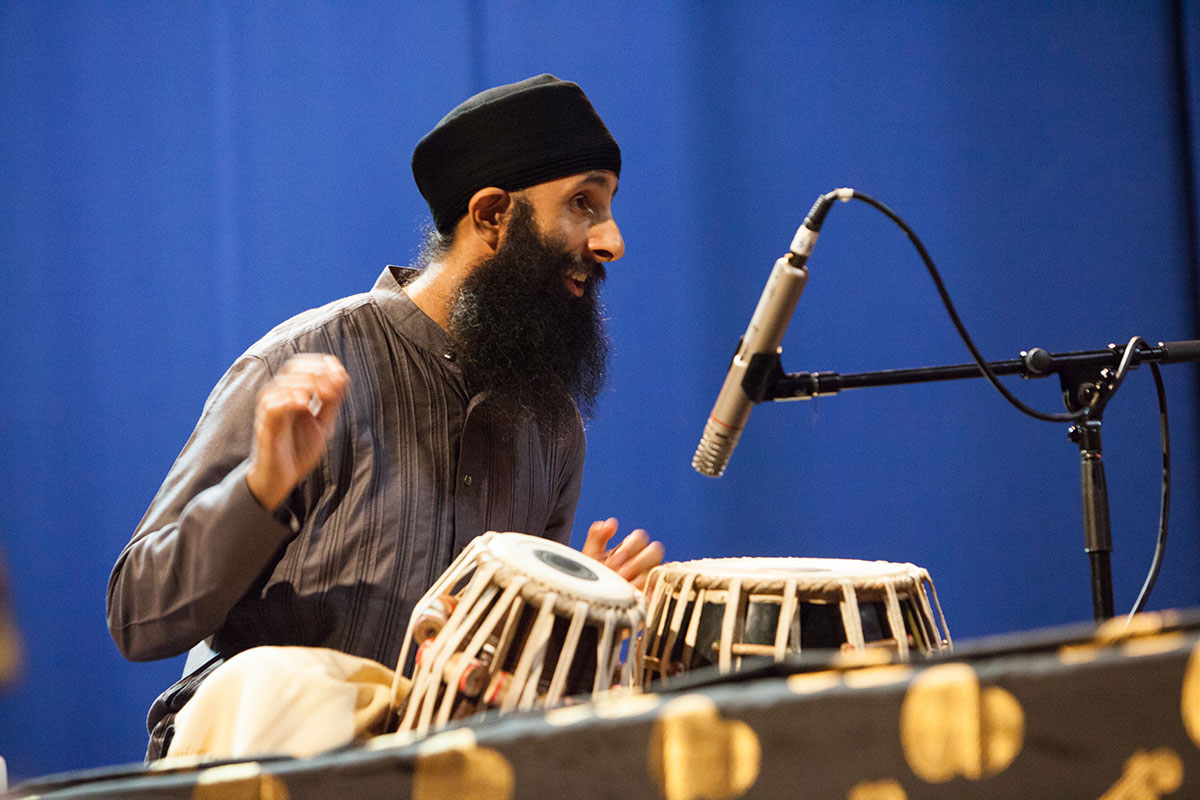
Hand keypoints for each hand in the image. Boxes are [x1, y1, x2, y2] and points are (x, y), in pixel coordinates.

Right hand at [246, 354, 348, 510]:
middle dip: (317, 371)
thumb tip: (342, 376)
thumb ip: (331, 402)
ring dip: (307, 384)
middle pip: (291, 369)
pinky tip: (306, 405)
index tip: (340, 370)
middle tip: (335, 384)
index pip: (300, 365)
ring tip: (326, 394)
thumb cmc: (297, 451)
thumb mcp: (322, 423)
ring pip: (282, 384)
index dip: (320, 363)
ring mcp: (268, 411)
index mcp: (289, 394)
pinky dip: (289, 400)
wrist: (279, 479)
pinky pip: (272, 406)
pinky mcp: (264, 427)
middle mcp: (276, 398)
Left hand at [581, 518, 663, 589]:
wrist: (590, 603)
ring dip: (639, 579)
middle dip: (637, 562)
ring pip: (657, 571)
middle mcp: (641, 562)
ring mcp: (647, 579)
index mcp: (629, 550)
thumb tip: (611, 523)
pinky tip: (628, 596)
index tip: (613, 560)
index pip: (640, 538)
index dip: (629, 548)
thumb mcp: (590, 557)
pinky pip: (657, 591)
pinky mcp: (650, 596)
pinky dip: (644, 592)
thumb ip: (597, 536)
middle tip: (620, 574)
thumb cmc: (592, 580)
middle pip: (656, 551)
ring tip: (621, 587)